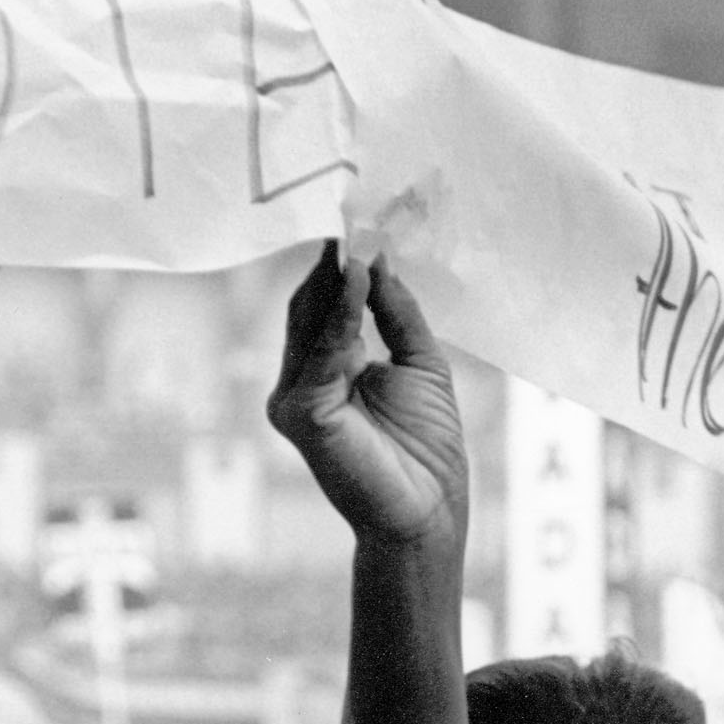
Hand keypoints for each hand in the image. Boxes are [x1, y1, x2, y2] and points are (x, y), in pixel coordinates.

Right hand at [267, 244, 466, 547]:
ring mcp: (295, 399)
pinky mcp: (300, 414)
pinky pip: (320, 352)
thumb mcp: (419, 361)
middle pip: (310, 309)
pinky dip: (340, 314)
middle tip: (358, 216)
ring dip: (337, 279)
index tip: (364, 222)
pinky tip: (357, 279)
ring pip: (311, 324)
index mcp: (327, 372)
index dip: (343, 266)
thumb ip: (395, 312)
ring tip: (361, 238)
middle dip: (334, 263)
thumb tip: (376, 258)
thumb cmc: (426, 448)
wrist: (428, 508)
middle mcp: (302, 383)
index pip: (326, 308)